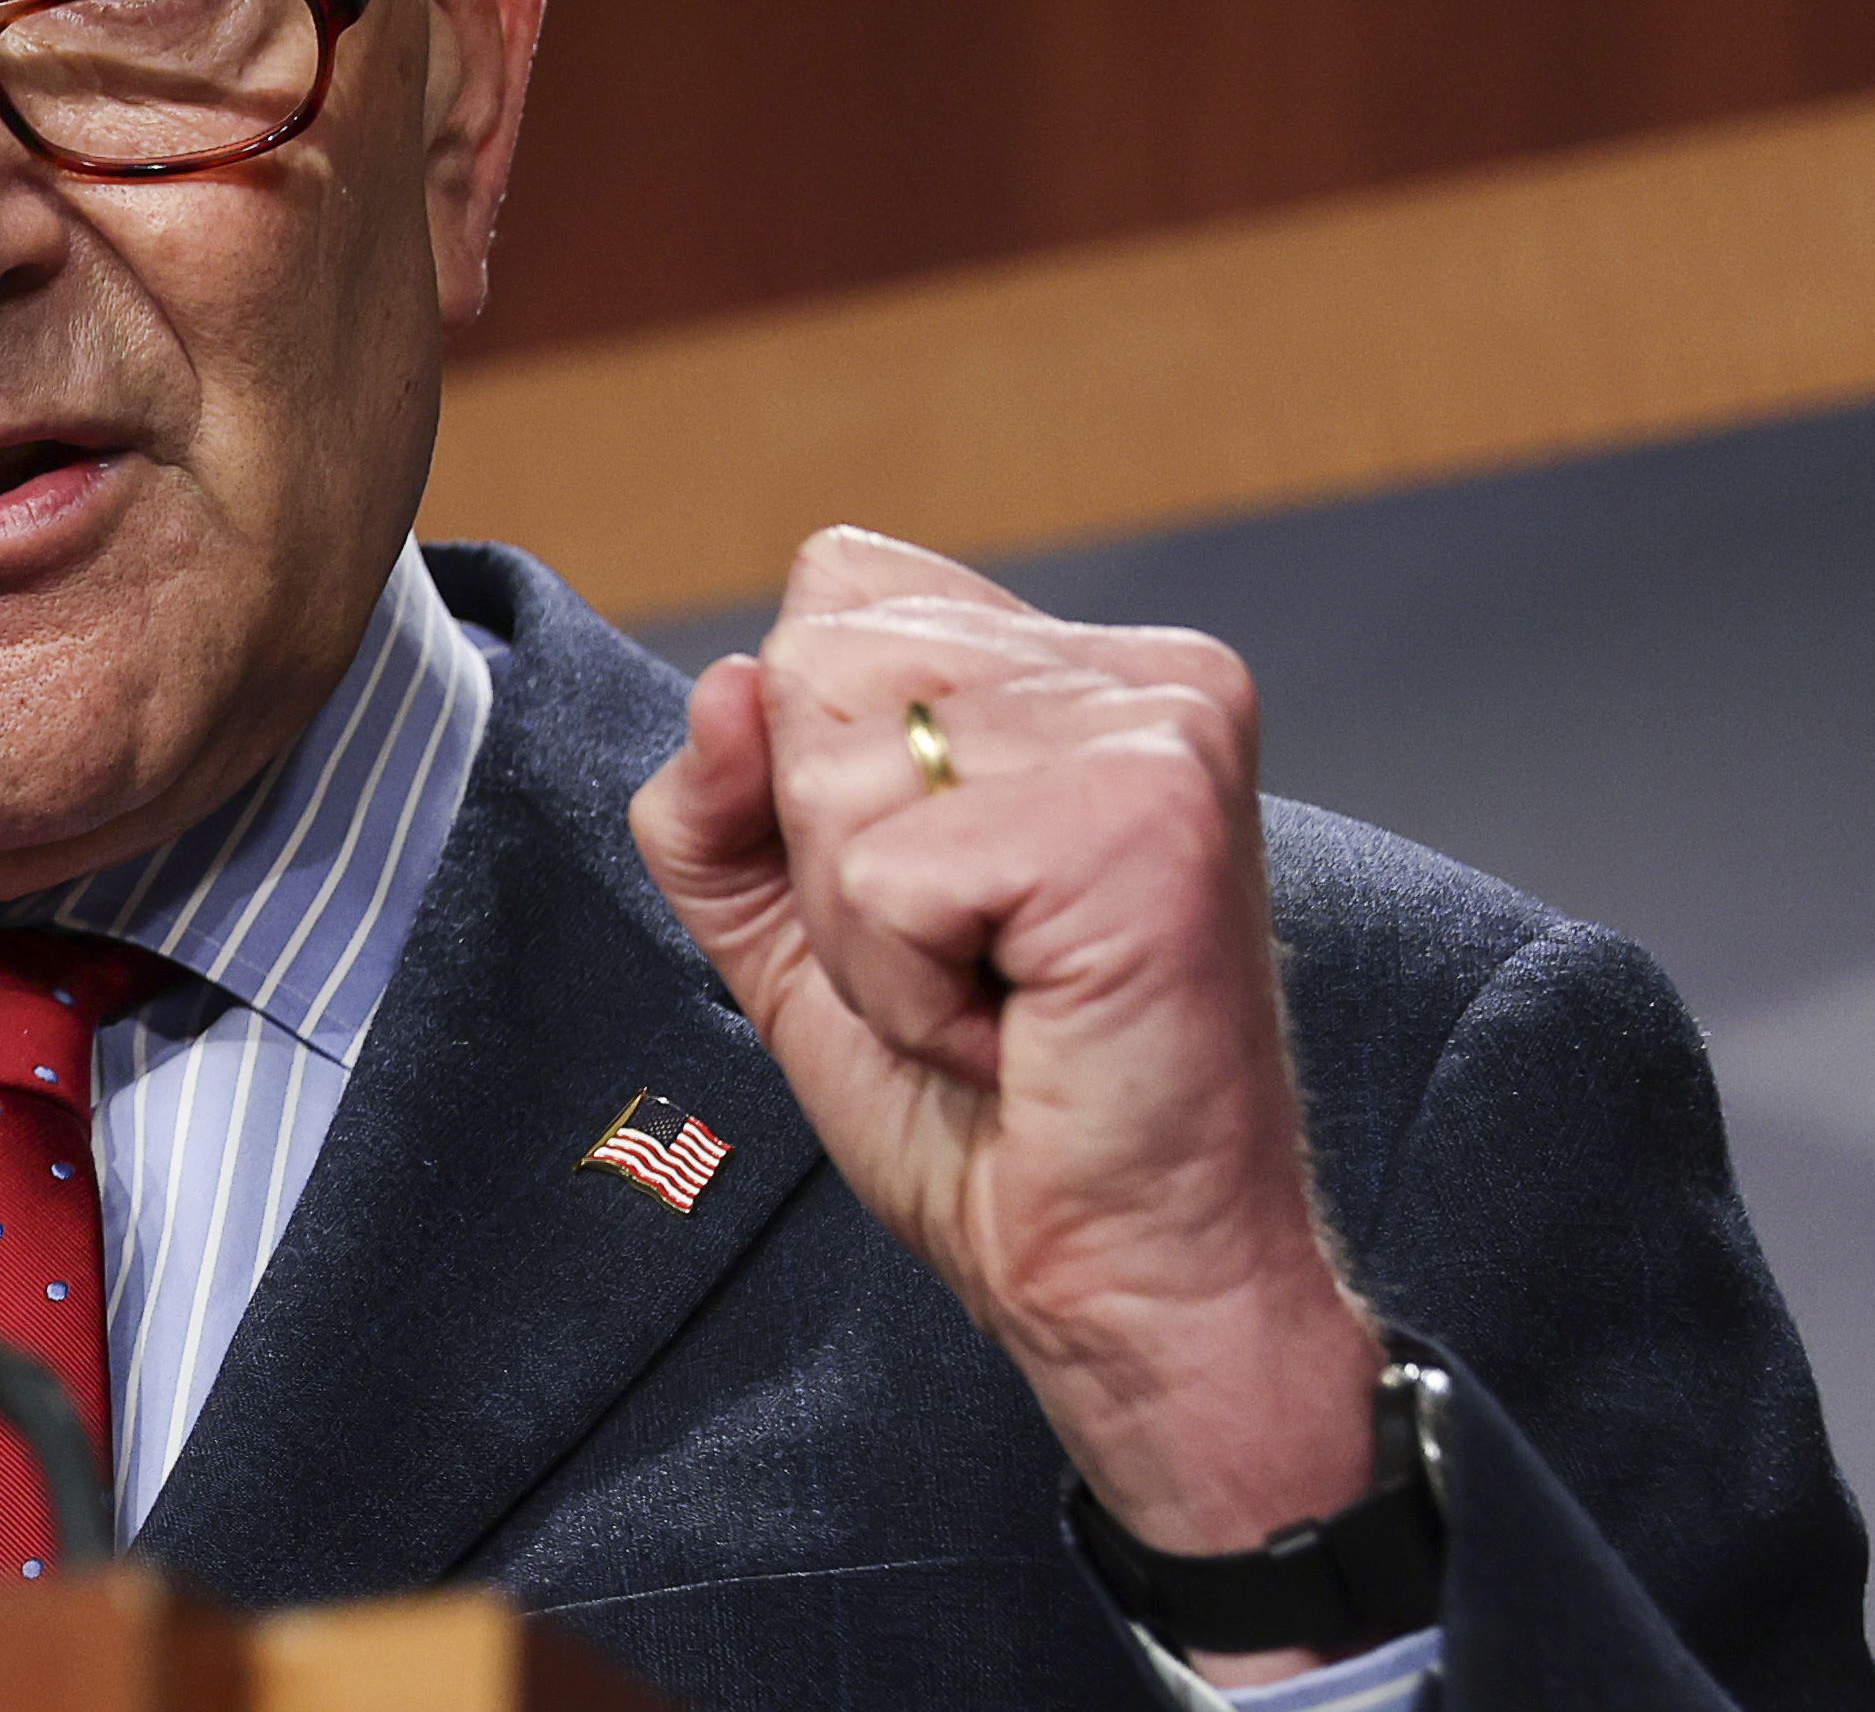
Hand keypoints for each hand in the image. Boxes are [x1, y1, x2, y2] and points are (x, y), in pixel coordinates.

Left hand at [630, 526, 1384, 1655]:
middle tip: (969, 969)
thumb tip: (720, 685)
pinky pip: (881, 873)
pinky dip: (902, 988)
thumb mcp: (798, 934)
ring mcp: (1154, 730)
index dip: (811, 765)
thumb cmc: (993, 1123)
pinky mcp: (1139, 817)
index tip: (934, 895)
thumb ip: (721, 803)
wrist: (1133, 1287)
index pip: (836, 588)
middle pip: (812, 662)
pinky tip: (1015, 1030)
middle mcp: (1140, 670)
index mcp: (1079, 667)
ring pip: (829, 769)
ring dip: (864, 936)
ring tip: (994, 1002)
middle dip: (827, 859)